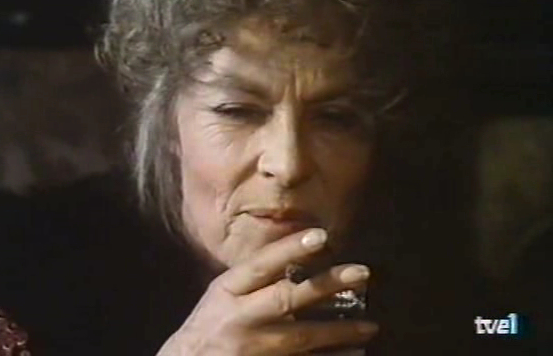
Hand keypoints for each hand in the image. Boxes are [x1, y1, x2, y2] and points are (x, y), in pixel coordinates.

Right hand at [156, 228, 377, 354]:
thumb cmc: (209, 324)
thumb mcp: (221, 293)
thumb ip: (252, 277)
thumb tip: (296, 255)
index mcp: (227, 291)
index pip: (260, 265)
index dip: (290, 249)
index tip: (321, 235)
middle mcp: (239, 317)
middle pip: (287, 298)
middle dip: (325, 284)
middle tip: (361, 272)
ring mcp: (252, 348)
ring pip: (302, 337)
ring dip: (339, 330)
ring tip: (370, 326)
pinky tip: (354, 354)